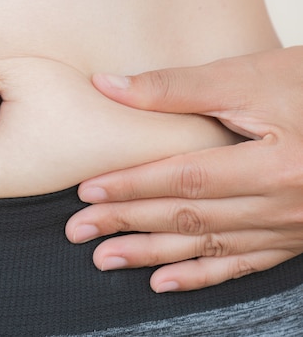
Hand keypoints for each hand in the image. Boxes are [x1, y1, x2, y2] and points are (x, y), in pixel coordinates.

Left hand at [66, 47, 302, 292]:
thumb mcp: (251, 76)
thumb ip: (177, 87)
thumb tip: (107, 85)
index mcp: (274, 164)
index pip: (185, 178)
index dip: (133, 185)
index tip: (87, 190)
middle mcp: (283, 205)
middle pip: (189, 216)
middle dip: (128, 223)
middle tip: (79, 230)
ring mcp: (290, 227)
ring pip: (208, 246)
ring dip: (152, 254)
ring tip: (105, 259)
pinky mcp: (293, 238)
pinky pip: (242, 265)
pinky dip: (200, 275)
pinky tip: (163, 281)